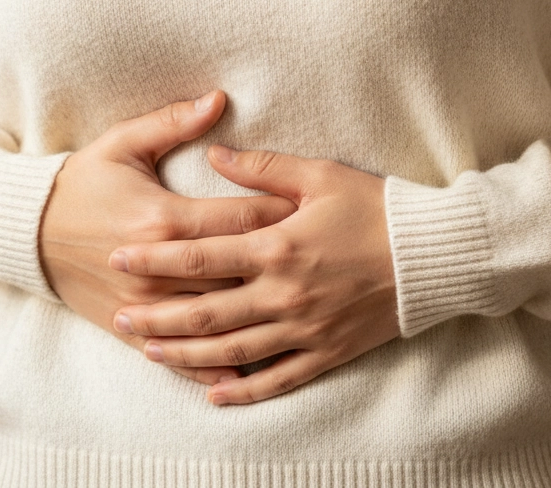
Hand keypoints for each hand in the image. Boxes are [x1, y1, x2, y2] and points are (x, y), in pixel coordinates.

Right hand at [38, 91, 296, 385]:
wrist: (28, 232)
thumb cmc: (84, 181)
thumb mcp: (123, 142)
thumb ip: (173, 122)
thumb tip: (219, 99)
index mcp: (165, 217)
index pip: (241, 220)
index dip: (284, 215)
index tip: (318, 214)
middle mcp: (159, 267)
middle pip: (237, 271)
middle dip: (282, 268)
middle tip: (328, 267)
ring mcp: (145, 304)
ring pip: (215, 319)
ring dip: (258, 320)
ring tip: (306, 320)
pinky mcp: (130, 328)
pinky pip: (178, 356)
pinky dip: (211, 367)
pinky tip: (245, 376)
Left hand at [107, 146, 400, 404]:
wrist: (431, 254)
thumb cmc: (374, 207)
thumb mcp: (319, 175)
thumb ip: (262, 168)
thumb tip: (214, 155)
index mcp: (278, 246)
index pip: (201, 256)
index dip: (156, 258)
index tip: (120, 256)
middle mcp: (284, 294)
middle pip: (205, 312)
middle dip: (157, 316)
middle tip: (119, 314)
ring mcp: (304, 329)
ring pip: (231, 351)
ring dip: (186, 354)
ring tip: (149, 351)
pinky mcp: (326, 352)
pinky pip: (277, 379)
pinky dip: (243, 391)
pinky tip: (214, 396)